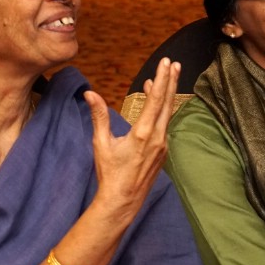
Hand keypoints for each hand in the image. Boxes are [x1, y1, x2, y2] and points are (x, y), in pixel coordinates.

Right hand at [85, 57, 180, 216]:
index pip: (156, 99)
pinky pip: (165, 124)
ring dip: (167, 95)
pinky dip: (162, 110)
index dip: (162, 79)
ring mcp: (163, 145)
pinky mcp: (163, 151)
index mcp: (143, 134)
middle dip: (171, 81)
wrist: (123, 201)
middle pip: (168, 103)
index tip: (166, 63)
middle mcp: (158, 138)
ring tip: (168, 77)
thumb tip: (90, 94)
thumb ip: (99, 116)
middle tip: (174, 63)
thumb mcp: (101, 143)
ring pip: (168, 114)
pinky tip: (157, 104)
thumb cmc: (110, 173)